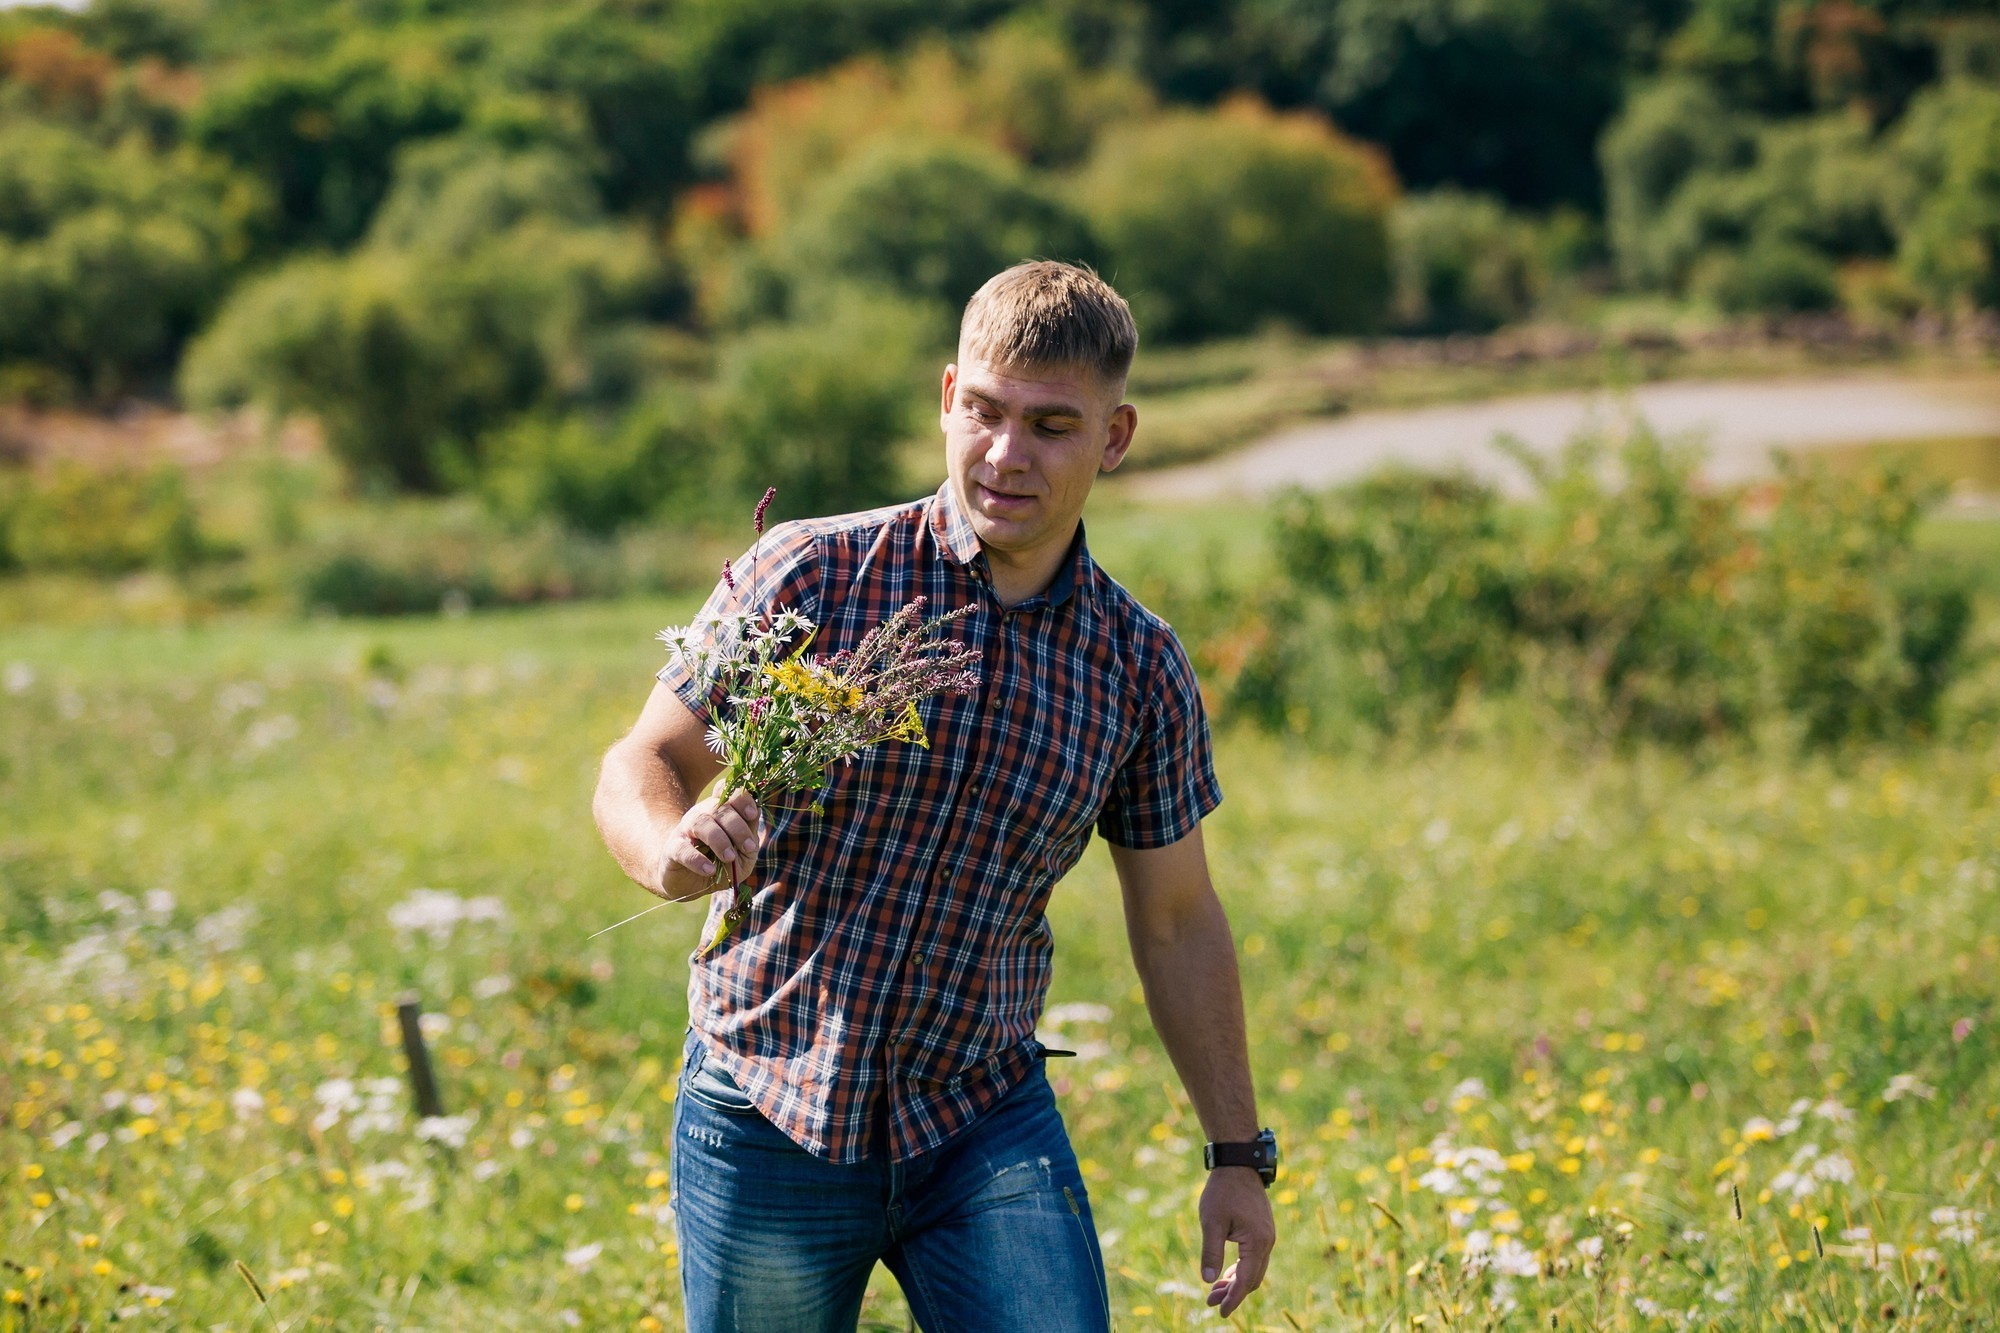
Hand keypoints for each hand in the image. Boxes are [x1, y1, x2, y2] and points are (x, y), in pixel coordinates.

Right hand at [654, 790, 762, 900]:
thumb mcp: (744, 852)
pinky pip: (683, 849)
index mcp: (720, 810)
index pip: (728, 792)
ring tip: (729, 858)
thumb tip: (757, 811)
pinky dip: (697, 859)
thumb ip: (750, 832)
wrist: (692, 884)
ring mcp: (685, 830)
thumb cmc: (722, 863)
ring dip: (719, 841)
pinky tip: (709, 870)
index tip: (752, 814)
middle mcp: (702, 814)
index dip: (741, 798)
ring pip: (701, 823)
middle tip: (748, 847)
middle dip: (737, 827)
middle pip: (718, 808)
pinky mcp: (672, 849)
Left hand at [1199, 1167, 1275, 1318]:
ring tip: (1214, 1290)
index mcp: (1257, 1242)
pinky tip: (1226, 1273)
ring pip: (1254, 1269)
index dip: (1233, 1298)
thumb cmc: (1223, 1191)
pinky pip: (1254, 1258)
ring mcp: (1266, 1236)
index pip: (1246, 1280)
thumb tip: (1208, 1280)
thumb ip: (1211, 1252)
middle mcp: (1267, 1242)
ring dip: (1235, 1281)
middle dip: (1232, 1292)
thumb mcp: (1211, 1222)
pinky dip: (1240, 1268)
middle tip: (1210, 1301)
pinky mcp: (1262, 1230)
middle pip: (1252, 1278)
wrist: (1238, 1164)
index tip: (1221, 1312)